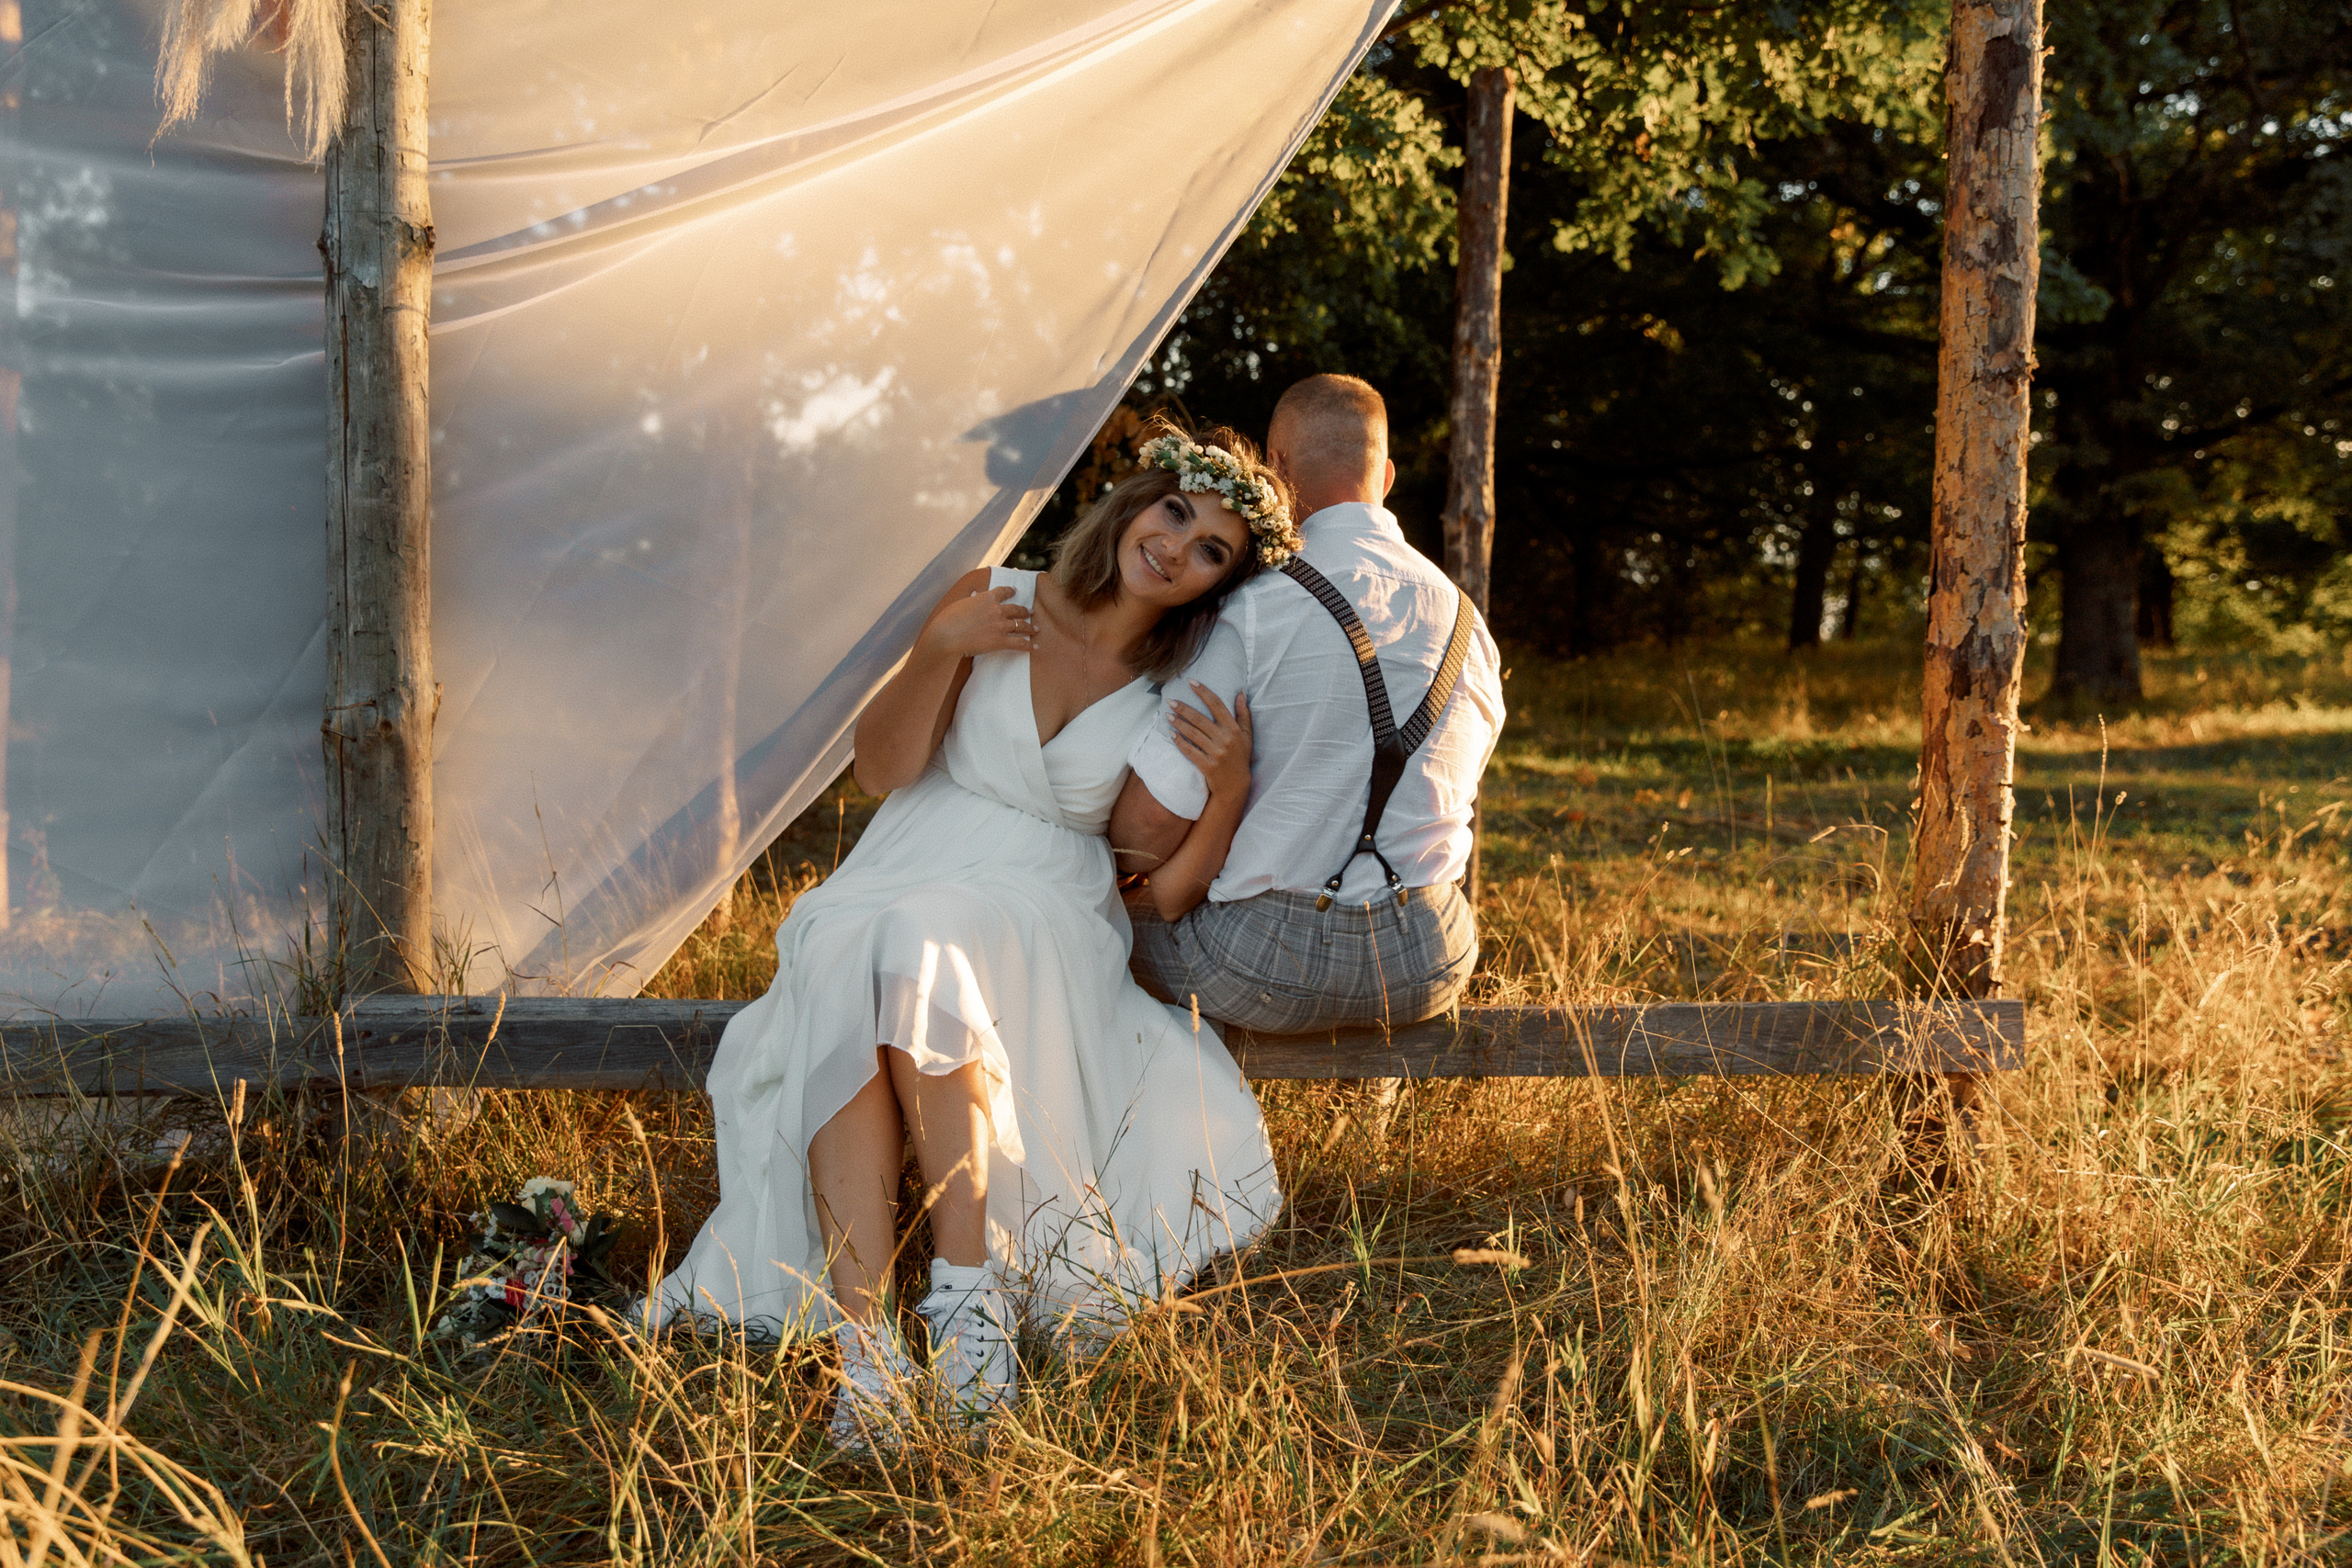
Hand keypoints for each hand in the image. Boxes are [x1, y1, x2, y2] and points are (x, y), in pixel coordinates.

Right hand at [920, 585, 1035, 659]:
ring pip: (1021, 625)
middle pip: (1016, 609)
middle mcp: (997, 610)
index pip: (1003, 591)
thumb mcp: (961, 603)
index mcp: (986, 597)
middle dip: (1024, 611)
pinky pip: (1019, 643)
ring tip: (1036, 629)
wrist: (947, 635)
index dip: (1011, 591)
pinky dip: (1028, 646)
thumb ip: (972, 601)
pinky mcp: (1000, 641)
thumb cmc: (948, 620)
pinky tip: (1035, 648)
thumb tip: (973, 599)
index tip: (1015, 591)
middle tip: (1031, 612)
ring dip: (1030, 627)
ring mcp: (1000, 625)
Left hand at [1170, 684, 1251, 801]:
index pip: (1217, 705)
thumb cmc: (1241, 756)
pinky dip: (1180, 742)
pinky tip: (1172, 734)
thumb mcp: (1247, 735)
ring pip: (1193, 734)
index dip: (1204, 692)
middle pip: (1200, 719)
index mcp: (1234, 729)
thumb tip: (1240, 692)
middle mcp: (1225, 740)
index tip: (1191, 682)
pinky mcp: (1207, 766)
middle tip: (1170, 701)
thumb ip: (1243, 713)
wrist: (1236, 785)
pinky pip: (1190, 751)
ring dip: (1179, 723)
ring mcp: (1216, 753)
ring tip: (1168, 715)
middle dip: (1184, 708)